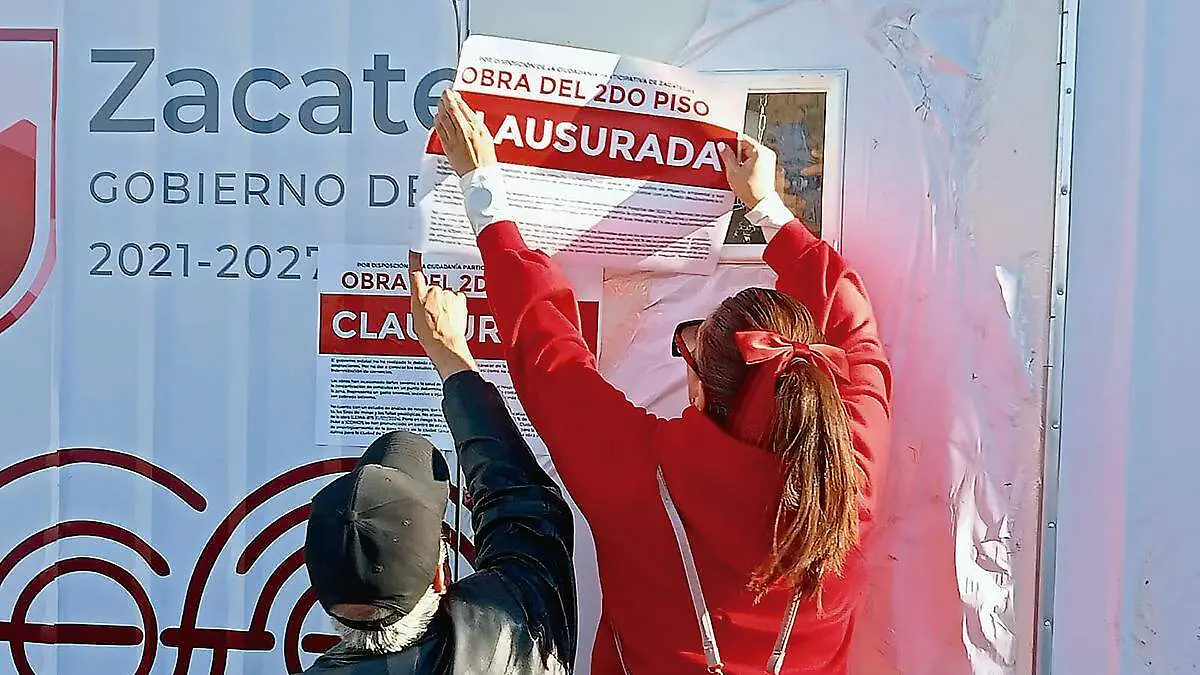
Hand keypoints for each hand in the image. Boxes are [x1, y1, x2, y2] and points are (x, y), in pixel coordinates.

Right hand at [409, 251, 477, 379]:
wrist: (445, 344)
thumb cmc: (429, 337)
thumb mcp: (415, 320)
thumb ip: (418, 306)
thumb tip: (422, 304)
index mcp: (417, 297)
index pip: (415, 274)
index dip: (415, 260)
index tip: (415, 250)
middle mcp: (432, 292)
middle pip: (434, 289)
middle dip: (436, 299)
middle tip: (436, 315)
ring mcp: (447, 294)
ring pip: (447, 295)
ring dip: (447, 304)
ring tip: (446, 319)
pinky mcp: (459, 298)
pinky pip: (458, 298)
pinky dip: (458, 305)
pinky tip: (455, 317)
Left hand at [435, 89, 497, 176]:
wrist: (480, 176)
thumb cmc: (486, 161)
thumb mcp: (487, 139)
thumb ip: (478, 126)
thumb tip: (471, 117)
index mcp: (478, 128)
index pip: (464, 108)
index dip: (457, 98)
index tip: (454, 93)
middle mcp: (466, 131)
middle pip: (453, 110)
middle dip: (448, 99)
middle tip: (445, 93)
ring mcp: (456, 138)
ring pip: (445, 118)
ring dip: (441, 107)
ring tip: (440, 102)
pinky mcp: (448, 146)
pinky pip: (440, 130)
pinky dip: (438, 121)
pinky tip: (437, 117)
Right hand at [719, 136, 777, 207]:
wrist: (762, 204)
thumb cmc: (751, 190)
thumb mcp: (734, 172)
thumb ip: (727, 156)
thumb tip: (723, 146)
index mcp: (760, 151)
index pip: (743, 139)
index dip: (731, 141)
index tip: (723, 144)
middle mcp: (767, 154)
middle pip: (746, 147)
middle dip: (734, 152)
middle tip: (724, 157)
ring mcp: (768, 162)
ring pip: (750, 155)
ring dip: (739, 159)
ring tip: (731, 167)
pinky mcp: (767, 169)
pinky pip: (754, 161)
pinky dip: (745, 164)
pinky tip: (738, 171)